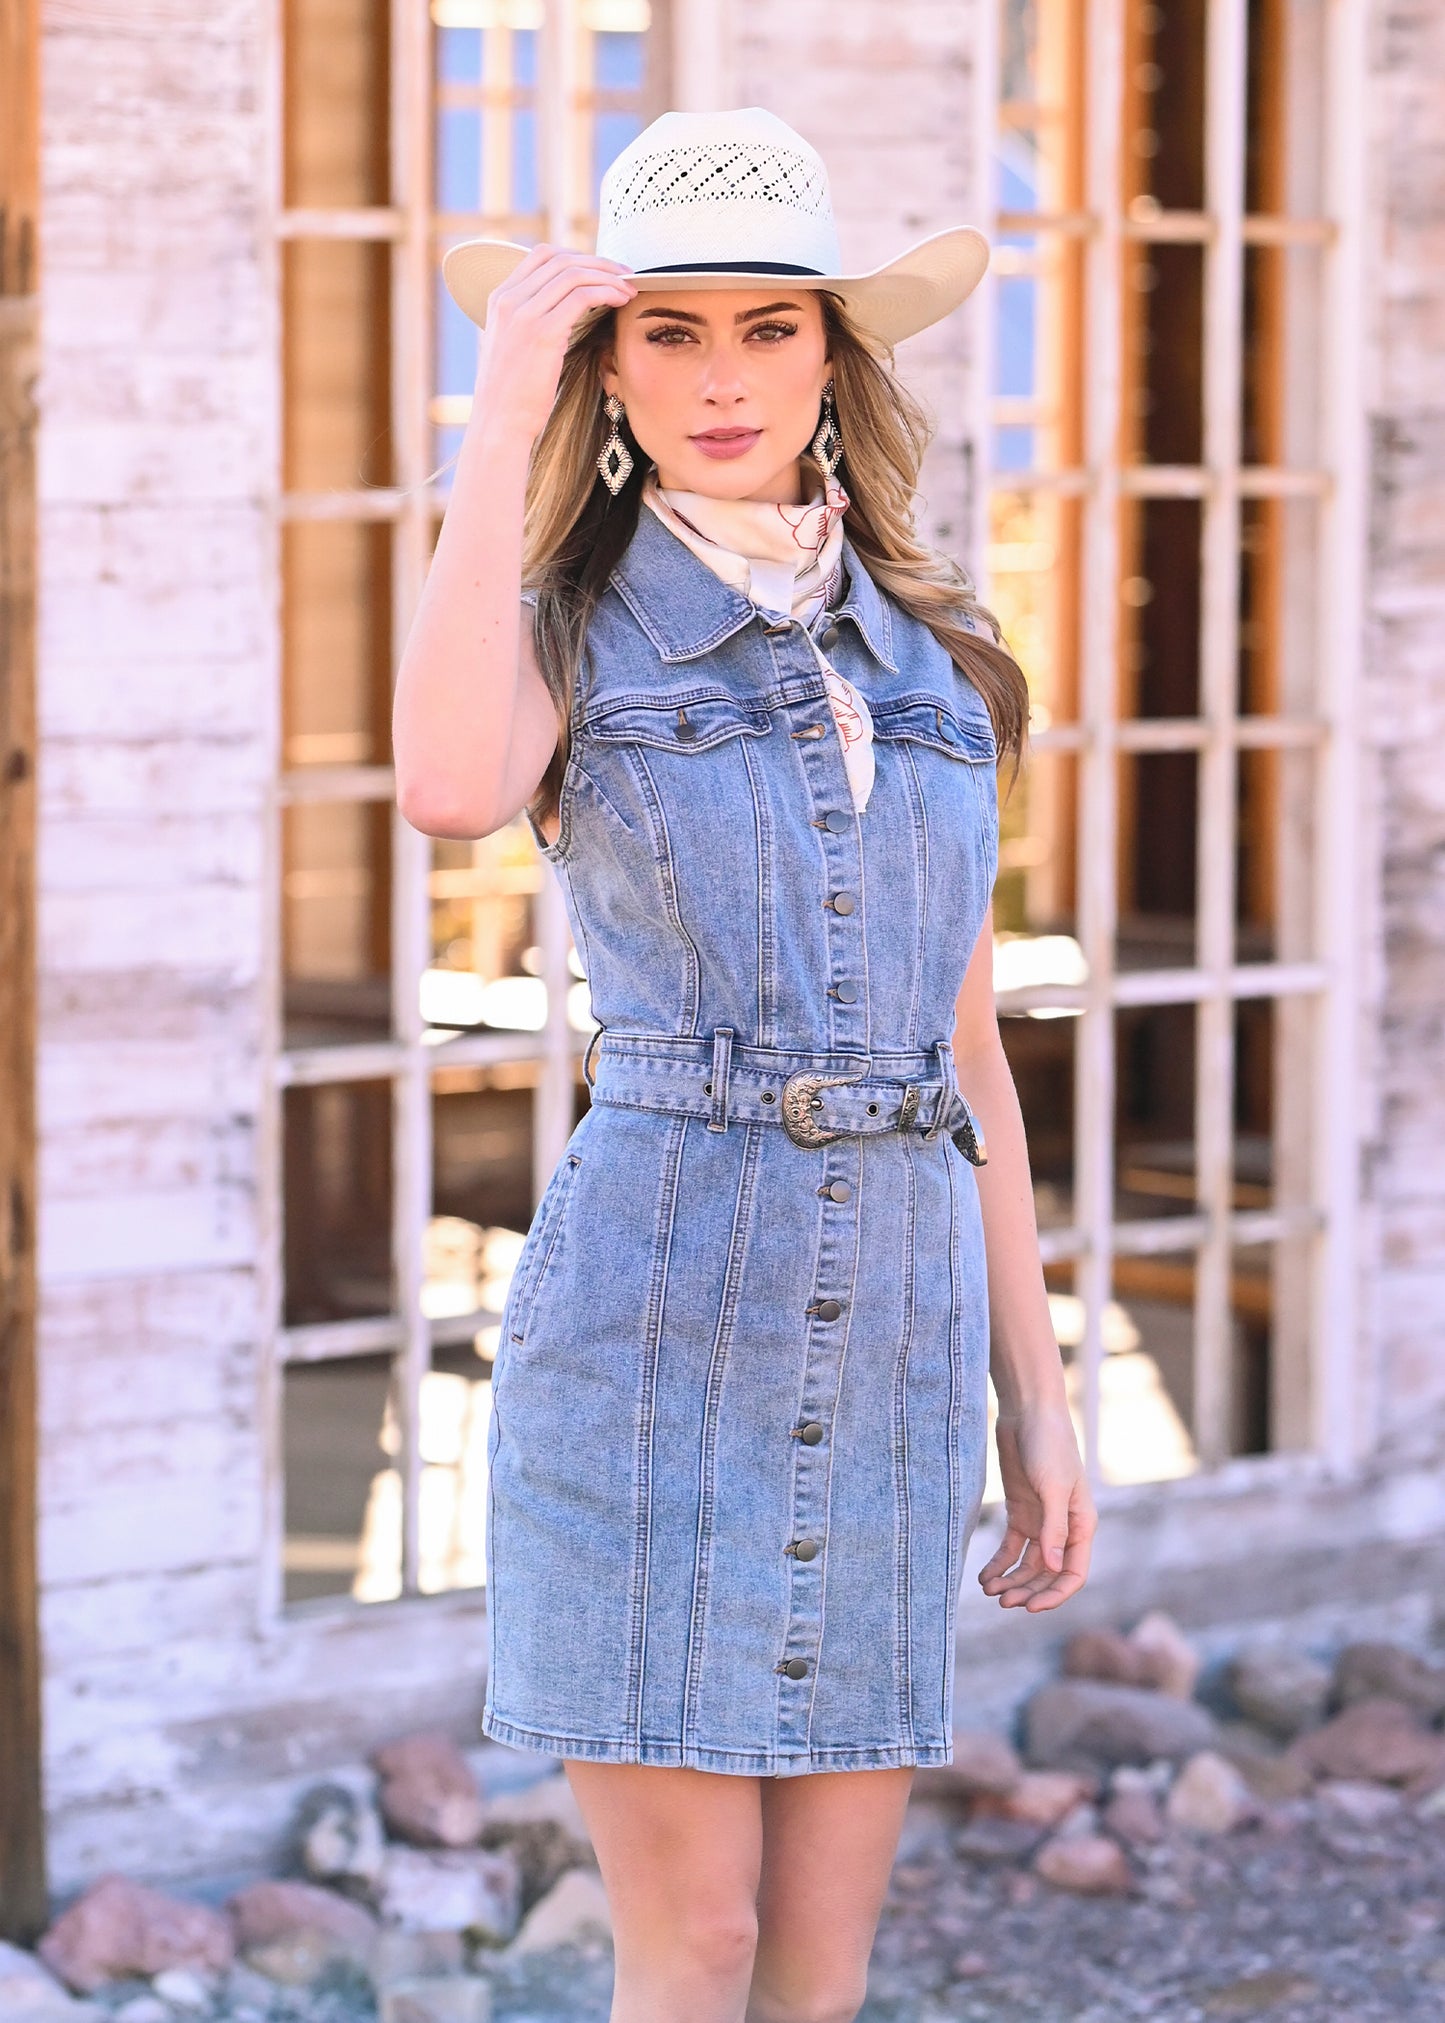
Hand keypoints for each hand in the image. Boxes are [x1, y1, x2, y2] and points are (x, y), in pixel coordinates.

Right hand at [472, 244, 636, 444]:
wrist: (499, 424)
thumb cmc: (512, 396)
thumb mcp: (514, 347)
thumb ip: (531, 322)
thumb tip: (564, 312)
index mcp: (499, 299)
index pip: (542, 256)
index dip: (577, 256)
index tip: (601, 269)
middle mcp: (509, 300)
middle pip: (561, 259)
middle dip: (599, 263)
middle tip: (624, 274)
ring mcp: (523, 314)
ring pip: (574, 274)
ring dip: (608, 277)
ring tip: (629, 289)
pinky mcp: (543, 333)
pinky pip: (582, 297)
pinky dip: (606, 292)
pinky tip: (620, 301)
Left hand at [978, 1403, 1095, 1611]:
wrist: (1027, 1412)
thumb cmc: (1048, 1445)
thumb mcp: (1053, 1487)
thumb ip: (1054, 1528)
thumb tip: (1053, 1568)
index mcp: (1081, 1525)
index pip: (1072, 1573)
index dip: (1054, 1595)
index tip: (1030, 1608)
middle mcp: (1063, 1528)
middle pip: (1047, 1573)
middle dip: (1028, 1591)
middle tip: (1003, 1602)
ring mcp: (1040, 1521)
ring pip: (1028, 1564)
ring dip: (1012, 1580)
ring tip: (990, 1590)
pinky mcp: (1020, 1511)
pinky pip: (1011, 1547)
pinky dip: (999, 1563)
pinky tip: (985, 1576)